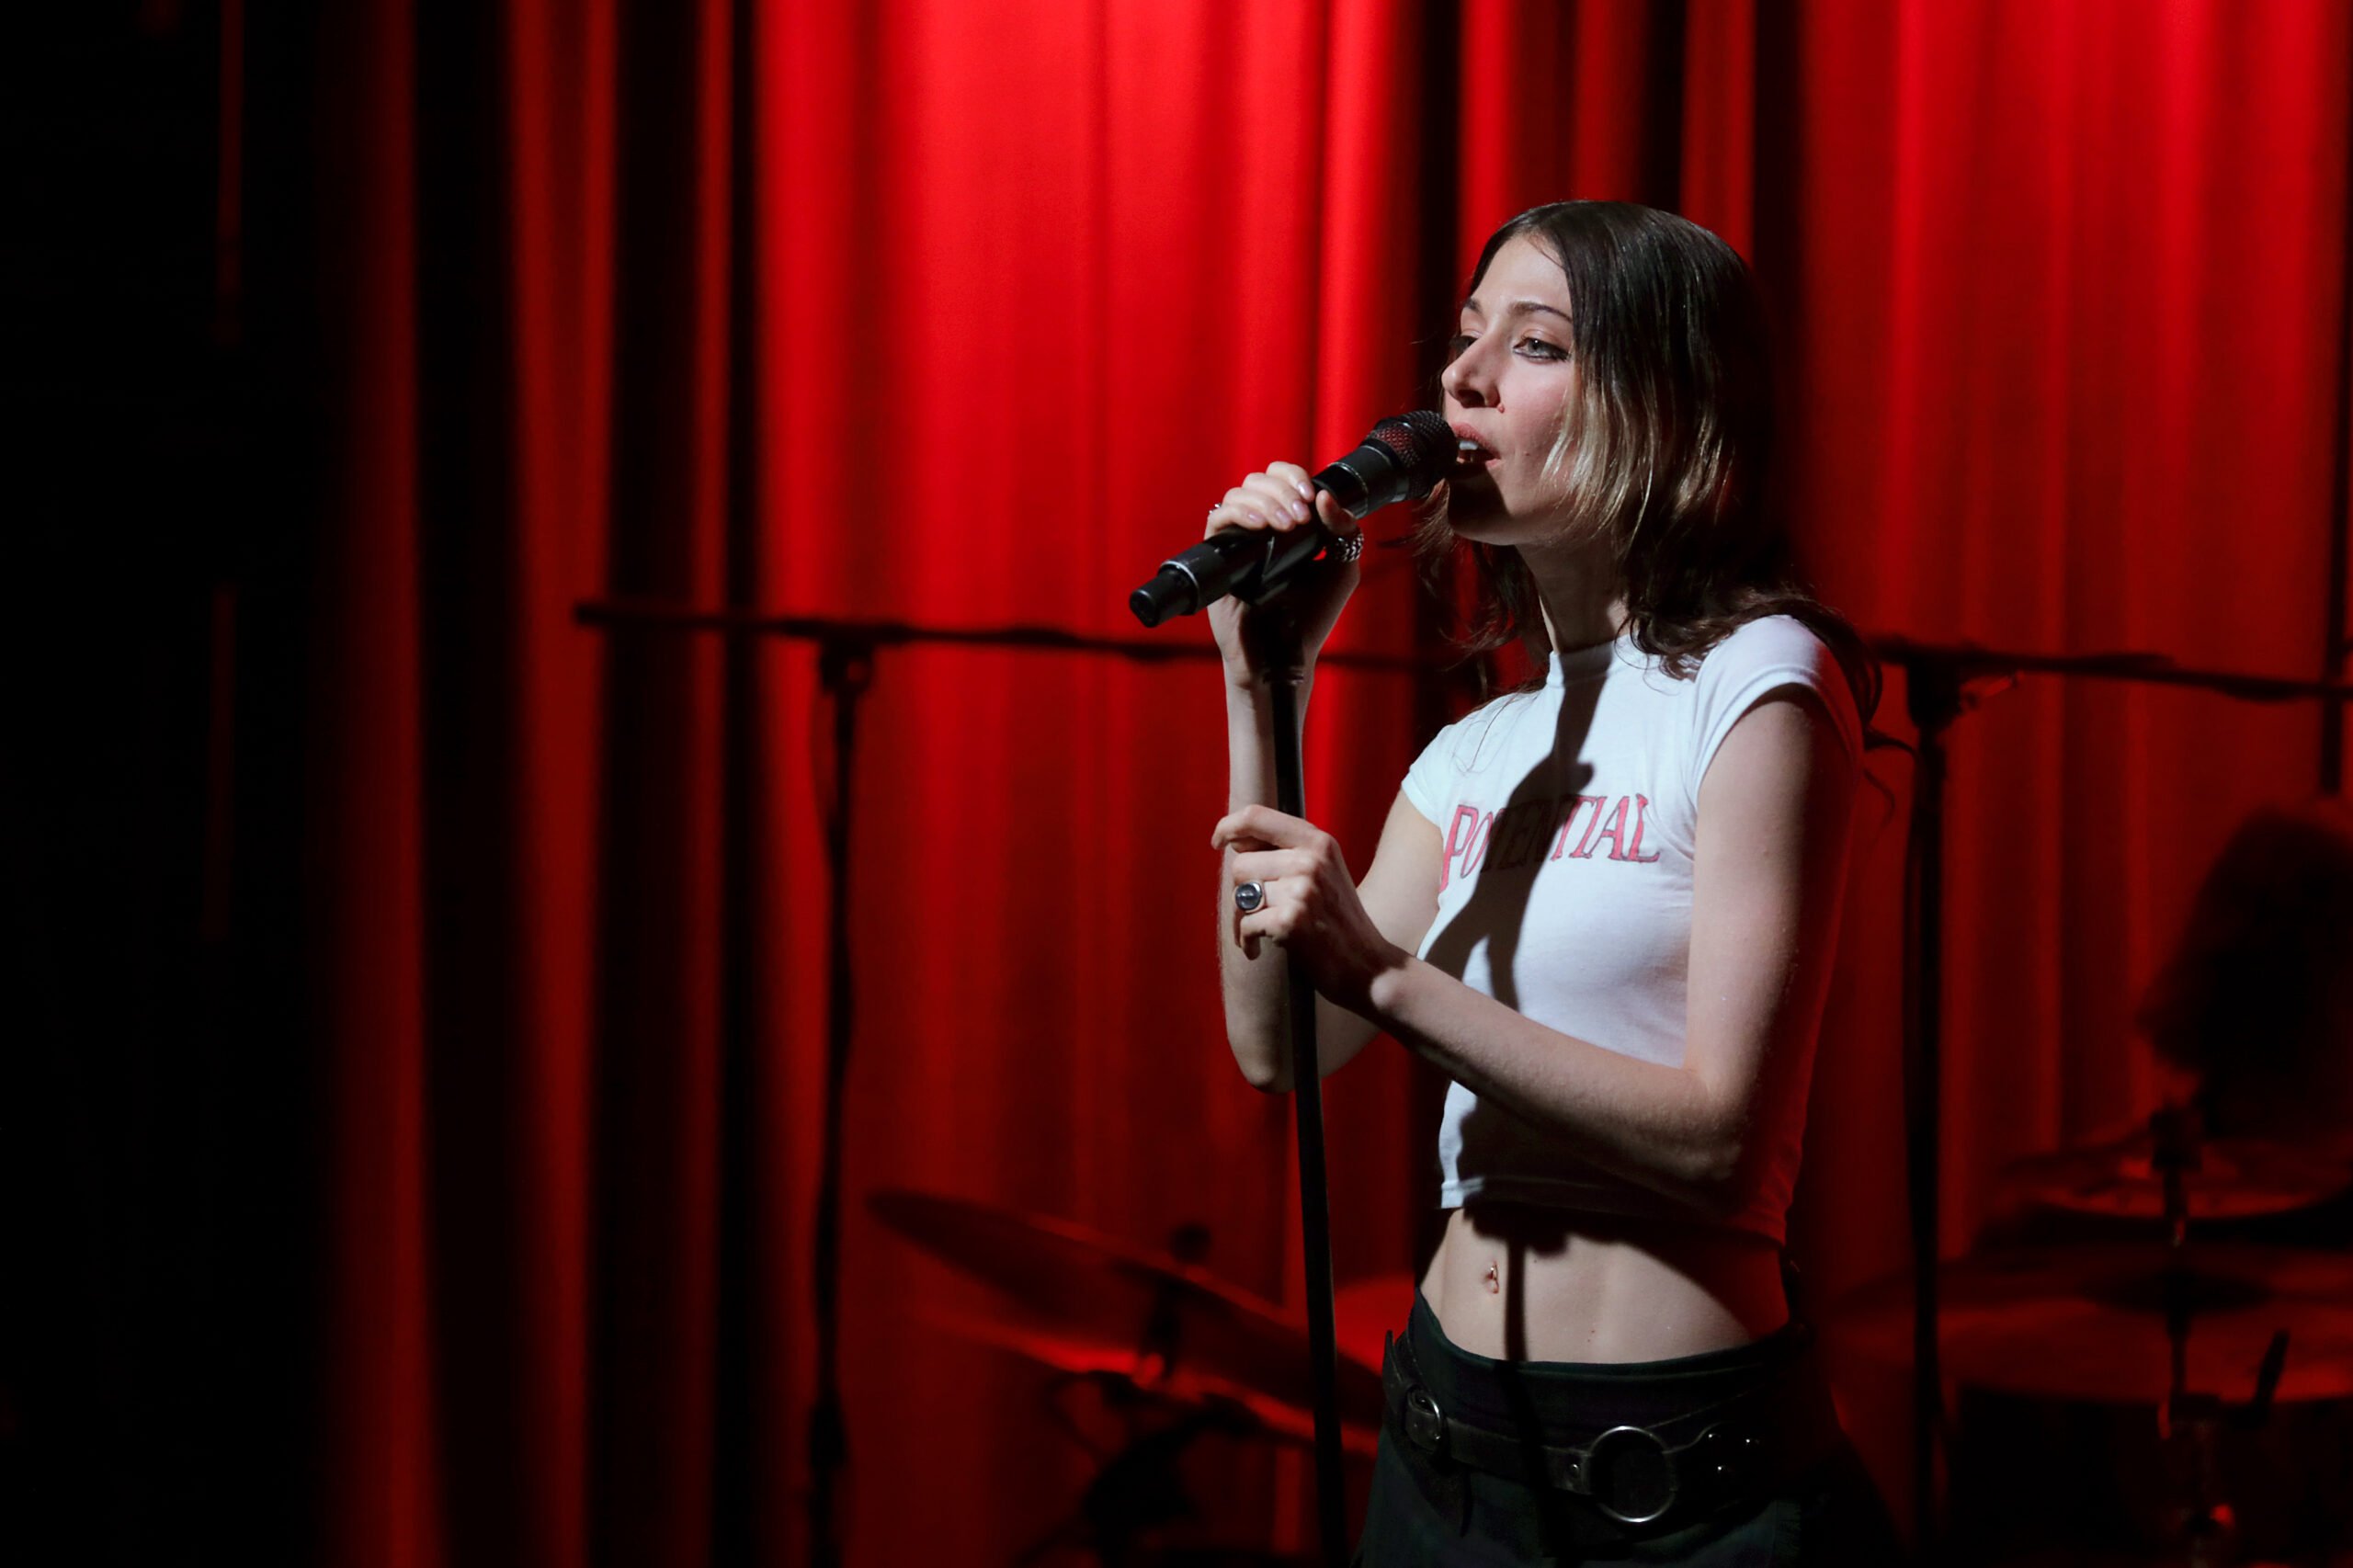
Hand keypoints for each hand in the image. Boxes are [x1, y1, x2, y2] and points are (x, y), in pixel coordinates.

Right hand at [1203, 463, 1360, 688]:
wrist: (1285, 656)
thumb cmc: (1312, 617)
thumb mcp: (1342, 570)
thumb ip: (1345, 532)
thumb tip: (1325, 496)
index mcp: (1289, 524)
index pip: (1282, 478)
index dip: (1294, 476)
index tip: (1311, 497)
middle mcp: (1260, 527)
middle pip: (1259, 479)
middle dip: (1284, 490)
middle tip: (1300, 519)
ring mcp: (1238, 541)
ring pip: (1239, 493)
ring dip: (1266, 500)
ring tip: (1286, 526)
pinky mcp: (1219, 558)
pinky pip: (1218, 519)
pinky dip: (1240, 513)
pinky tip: (1261, 527)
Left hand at [1213, 804, 1402, 1010]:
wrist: (1368, 965)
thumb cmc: (1337, 921)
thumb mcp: (1323, 871)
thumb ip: (1286, 851)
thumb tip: (1234, 839)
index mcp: (1318, 841)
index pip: (1256, 817)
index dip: (1228, 827)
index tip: (1217, 842)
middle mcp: (1311, 859)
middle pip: (1241, 864)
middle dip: (1240, 892)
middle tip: (1258, 913)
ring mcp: (1303, 889)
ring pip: (1240, 895)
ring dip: (1241, 919)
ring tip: (1259, 932)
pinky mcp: (1292, 920)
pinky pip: (1246, 924)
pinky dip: (1247, 942)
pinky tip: (1257, 950)